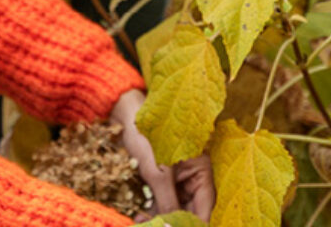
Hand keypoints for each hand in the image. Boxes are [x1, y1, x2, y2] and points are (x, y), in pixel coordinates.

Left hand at [109, 89, 214, 219]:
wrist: (125, 115)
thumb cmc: (146, 134)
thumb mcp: (157, 171)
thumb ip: (167, 201)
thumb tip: (172, 226)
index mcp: (202, 171)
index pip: (205, 209)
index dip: (195, 225)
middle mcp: (194, 178)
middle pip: (191, 212)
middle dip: (173, 222)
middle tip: (153, 226)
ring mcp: (178, 181)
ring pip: (175, 210)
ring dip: (161, 219)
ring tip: (142, 222)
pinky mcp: (162, 182)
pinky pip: (162, 203)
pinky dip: (153, 211)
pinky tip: (140, 217)